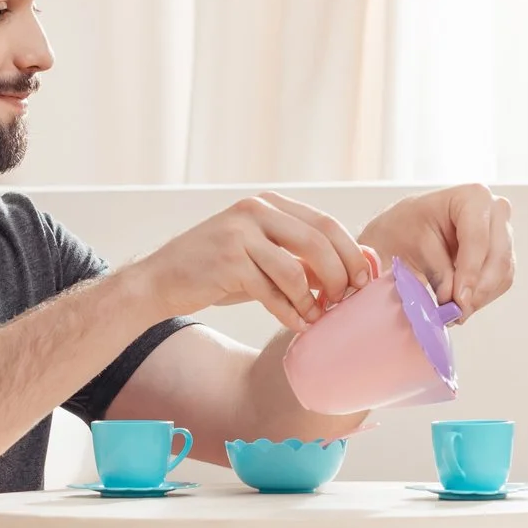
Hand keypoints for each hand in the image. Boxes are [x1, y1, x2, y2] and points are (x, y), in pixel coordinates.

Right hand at [130, 192, 379, 331]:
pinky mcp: (228, 260)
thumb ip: (303, 260)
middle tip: (346, 300)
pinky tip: (297, 324)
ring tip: (316, 316)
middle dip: (340, 274)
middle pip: (319, 240)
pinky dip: (290, 311)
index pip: (326, 222)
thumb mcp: (265, 259)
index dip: (351, 252)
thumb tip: (356, 268)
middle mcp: (256, 210)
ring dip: (313, 298)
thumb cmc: (220, 272)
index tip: (364, 279)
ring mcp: (241, 233)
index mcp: (269, 204)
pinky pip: (272, 291)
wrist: (162, 280)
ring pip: (297, 268)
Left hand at [357, 183, 514, 314]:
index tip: (458, 299)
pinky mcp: (502, 253)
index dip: (470, 271)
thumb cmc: (404, 230)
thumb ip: (435, 271)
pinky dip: (483, 297)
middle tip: (456, 312)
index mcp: (471, 197)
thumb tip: (452, 299)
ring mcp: (502, 232)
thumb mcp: (412, 246)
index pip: (478, 238)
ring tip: (454, 312)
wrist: (403, 231)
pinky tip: (461, 304)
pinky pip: (501, 281)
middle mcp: (494, 210)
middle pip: (498, 256)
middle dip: (477, 290)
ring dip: (480, 297)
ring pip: (503, 272)